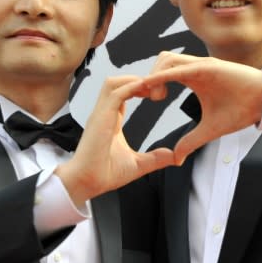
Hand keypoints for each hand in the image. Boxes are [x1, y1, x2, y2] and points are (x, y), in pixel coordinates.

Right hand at [55, 75, 175, 205]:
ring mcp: (101, 113)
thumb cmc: (105, 174)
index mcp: (112, 120)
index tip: (157, 93)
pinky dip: (130, 88)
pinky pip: (115, 93)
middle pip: (117, 82)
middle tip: (158, 89)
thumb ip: (156, 158)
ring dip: (133, 80)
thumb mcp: (138, 164)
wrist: (87, 182)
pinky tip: (146, 91)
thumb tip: (174, 157)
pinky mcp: (100, 117)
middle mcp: (105, 113)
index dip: (140, 88)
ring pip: (114, 82)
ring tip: (152, 88)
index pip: (123, 93)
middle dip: (138, 79)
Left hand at [142, 52, 261, 160]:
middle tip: (148, 98)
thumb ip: (191, 141)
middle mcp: (195, 68)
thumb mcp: (210, 130)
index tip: (141, 100)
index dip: (149, 83)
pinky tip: (156, 86)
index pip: (163, 73)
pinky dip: (166, 74)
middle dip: (148, 78)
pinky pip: (183, 67)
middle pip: (161, 62)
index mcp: (193, 77)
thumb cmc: (241, 110)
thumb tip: (176, 158)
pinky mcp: (211, 66)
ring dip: (155, 75)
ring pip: (167, 59)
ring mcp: (202, 65)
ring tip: (155, 96)